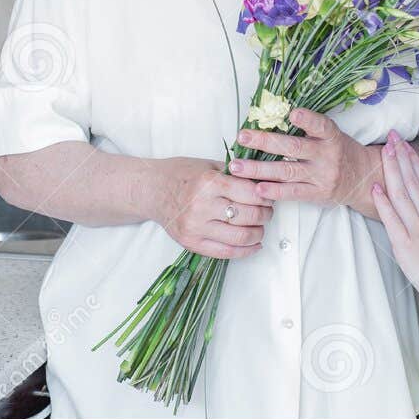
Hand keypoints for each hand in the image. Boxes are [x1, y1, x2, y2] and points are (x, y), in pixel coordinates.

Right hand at [151, 156, 270, 259]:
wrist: (151, 190)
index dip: (265, 196)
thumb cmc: (180, 174)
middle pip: (249, 216)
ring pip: (241, 237)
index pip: (251, 193)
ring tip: (260, 226)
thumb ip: (234, 175)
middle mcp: (202, 206)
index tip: (268, 195)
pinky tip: (254, 244)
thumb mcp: (208, 165)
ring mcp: (196, 227)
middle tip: (267, 210)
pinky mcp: (191, 243)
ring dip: (258, 233)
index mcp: (209, 182)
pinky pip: (226, 253)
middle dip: (265, 214)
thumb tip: (264, 184)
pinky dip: (246, 250)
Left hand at [228, 109, 376, 212]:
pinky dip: (274, 190)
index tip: (292, 113)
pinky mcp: (318, 194)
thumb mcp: (330, 135)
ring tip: (237, 166)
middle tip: (243, 137)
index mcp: (331, 136)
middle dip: (265, 142)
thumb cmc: (338, 151)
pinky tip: (257, 188)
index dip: (308, 119)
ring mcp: (322, 176)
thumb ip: (308, 128)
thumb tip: (271, 116)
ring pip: (287, 171)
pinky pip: (293, 193)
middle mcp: (327, 155)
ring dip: (259, 169)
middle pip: (293, 147)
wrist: (362, 179)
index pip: (321, 125)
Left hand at [372, 132, 418, 316]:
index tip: (404, 145)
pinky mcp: (406, 245)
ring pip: (402, 193)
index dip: (412, 161)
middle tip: (392, 136)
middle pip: (412, 181)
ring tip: (384, 150)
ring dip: (392, 170)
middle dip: (400, 156)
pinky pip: (393, 219)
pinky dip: (383, 202)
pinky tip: (376, 186)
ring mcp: (417, 229)